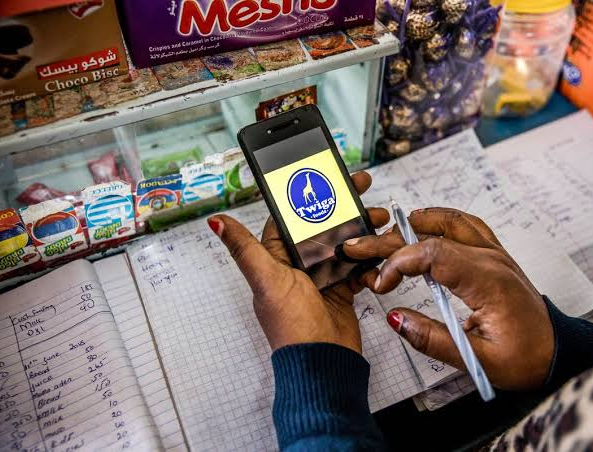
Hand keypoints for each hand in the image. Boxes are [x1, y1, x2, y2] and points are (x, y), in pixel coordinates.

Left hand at [207, 171, 388, 354]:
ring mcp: (321, 277)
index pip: (292, 216)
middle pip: (322, 226)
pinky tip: (377, 255)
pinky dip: (369, 260)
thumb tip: (215, 222)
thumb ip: (245, 249)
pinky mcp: (341, 289)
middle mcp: (298, 265)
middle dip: (343, 208)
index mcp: (278, 258)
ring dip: (361, 231)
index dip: (309, 193)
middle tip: (363, 191)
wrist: (323, 363)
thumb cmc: (291, 326)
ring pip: (343, 243)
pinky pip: (357, 266)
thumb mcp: (268, 280)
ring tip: (378, 221)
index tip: (329, 176)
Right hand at [343, 208, 553, 389]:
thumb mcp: (478, 360)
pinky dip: (438, 220)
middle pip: (433, 234)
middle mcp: (491, 258)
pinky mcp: (493, 255)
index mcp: (488, 280)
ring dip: (414, 224)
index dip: (399, 263)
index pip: (434, 253)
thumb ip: (433, 339)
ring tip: (384, 232)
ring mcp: (494, 252)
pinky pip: (464, 224)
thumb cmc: (525, 357)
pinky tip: (422, 224)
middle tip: (359, 247)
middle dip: (390, 241)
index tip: (381, 284)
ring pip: (449, 221)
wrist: (557, 351)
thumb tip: (395, 317)